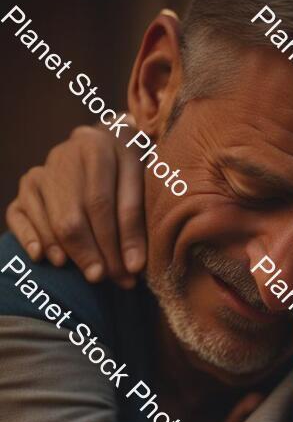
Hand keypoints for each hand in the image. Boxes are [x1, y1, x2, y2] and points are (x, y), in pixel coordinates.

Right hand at [5, 118, 145, 287]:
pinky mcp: (28, 185)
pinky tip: (43, 258)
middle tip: (113, 278)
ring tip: (93, 275)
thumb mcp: (144, 178)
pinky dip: (30, 237)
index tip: (133, 269)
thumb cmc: (132, 169)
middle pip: (74, 216)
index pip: (103, 203)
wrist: (107, 143)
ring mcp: (43, 171)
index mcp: (97, 148)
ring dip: (71, 253)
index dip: (119, 240)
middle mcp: (65, 156)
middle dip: (95, 253)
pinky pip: (19, 213)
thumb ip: (138, 216)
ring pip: (52, 219)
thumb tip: (134, 265)